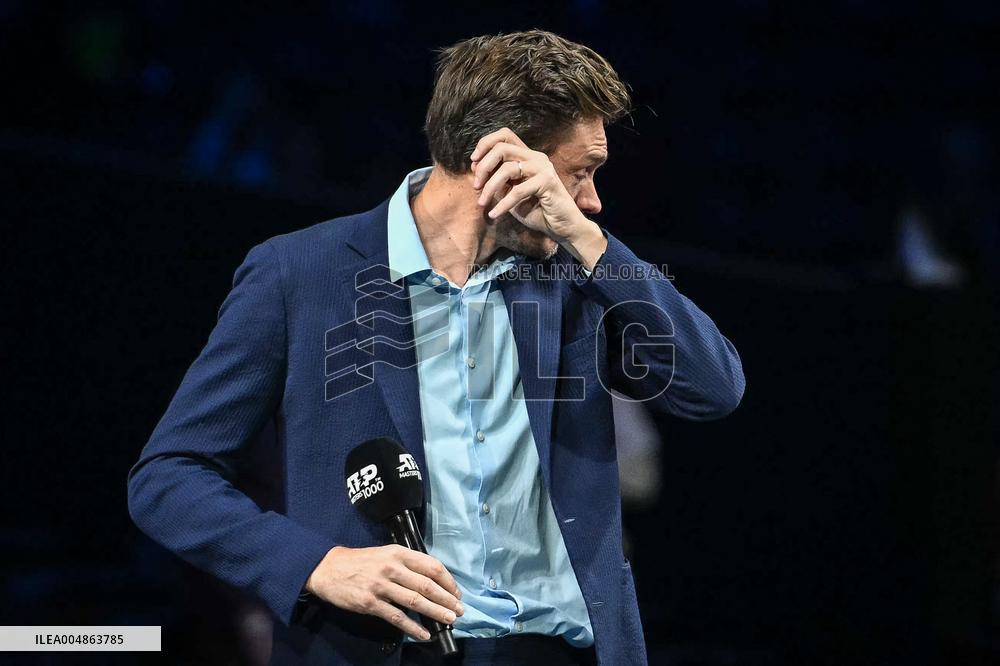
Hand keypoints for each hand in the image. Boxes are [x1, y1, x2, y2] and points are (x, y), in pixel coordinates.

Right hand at [304, 545, 463, 640]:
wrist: (329, 569)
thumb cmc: (361, 562)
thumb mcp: (386, 554)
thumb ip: (407, 564)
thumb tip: (432, 580)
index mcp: (398, 553)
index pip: (431, 566)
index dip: (448, 581)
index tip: (456, 593)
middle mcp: (392, 568)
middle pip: (427, 585)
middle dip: (447, 599)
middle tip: (459, 610)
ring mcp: (381, 586)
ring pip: (415, 601)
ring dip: (435, 612)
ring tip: (449, 620)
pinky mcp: (370, 603)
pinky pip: (396, 617)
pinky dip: (412, 627)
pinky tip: (424, 634)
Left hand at [470, 128, 590, 244]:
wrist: (562, 227)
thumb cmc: (537, 211)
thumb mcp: (511, 193)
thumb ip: (497, 180)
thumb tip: (476, 168)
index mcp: (527, 157)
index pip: (504, 136)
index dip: (485, 144)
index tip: (473, 163)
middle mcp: (536, 158)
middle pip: (502, 148)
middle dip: (484, 166)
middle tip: (476, 186)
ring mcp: (543, 168)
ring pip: (507, 168)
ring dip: (490, 187)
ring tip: (482, 203)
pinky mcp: (548, 182)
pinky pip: (518, 190)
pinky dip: (503, 204)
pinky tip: (494, 214)